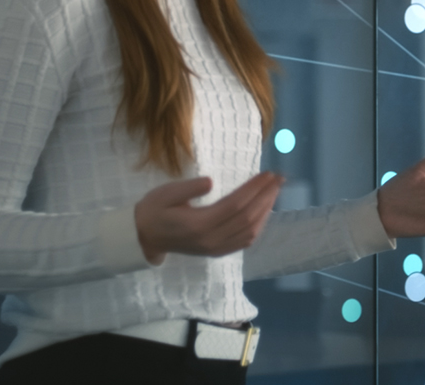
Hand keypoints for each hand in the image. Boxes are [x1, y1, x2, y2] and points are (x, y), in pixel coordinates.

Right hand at [134, 171, 284, 263]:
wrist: (145, 237)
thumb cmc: (154, 210)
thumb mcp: (165, 194)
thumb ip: (188, 188)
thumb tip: (210, 182)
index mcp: (199, 224)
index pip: (235, 205)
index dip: (254, 189)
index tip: (267, 174)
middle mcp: (211, 239)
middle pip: (247, 217)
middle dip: (266, 196)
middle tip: (279, 178)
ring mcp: (215, 248)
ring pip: (250, 231)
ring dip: (266, 210)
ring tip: (274, 191)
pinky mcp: (217, 251)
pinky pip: (244, 241)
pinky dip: (259, 226)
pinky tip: (264, 211)